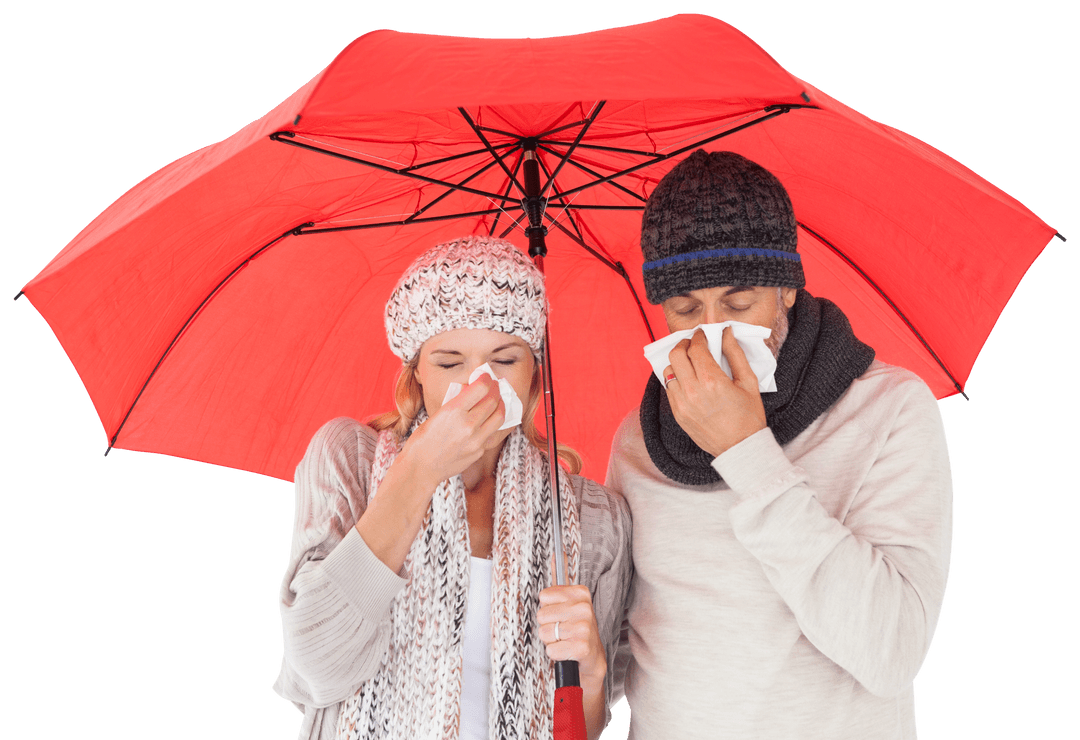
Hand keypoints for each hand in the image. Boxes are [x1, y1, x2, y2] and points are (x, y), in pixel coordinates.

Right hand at [399, 374, 505, 487]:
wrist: (421, 468)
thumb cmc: (423, 440)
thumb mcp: (437, 415)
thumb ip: (456, 403)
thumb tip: (471, 390)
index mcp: (454, 411)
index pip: (481, 388)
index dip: (486, 379)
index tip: (486, 377)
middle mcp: (468, 425)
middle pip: (493, 400)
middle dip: (496, 390)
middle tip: (494, 386)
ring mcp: (476, 440)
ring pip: (499, 417)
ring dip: (500, 406)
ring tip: (497, 402)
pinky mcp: (479, 451)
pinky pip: (492, 433)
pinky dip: (492, 423)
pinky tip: (488, 420)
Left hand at [537, 584, 606, 689]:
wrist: (593, 654)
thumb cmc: (578, 629)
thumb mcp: (570, 604)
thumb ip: (556, 594)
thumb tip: (548, 579)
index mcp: (580, 593)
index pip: (544, 596)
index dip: (548, 608)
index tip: (560, 615)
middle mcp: (583, 608)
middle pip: (541, 615)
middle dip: (548, 625)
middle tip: (562, 630)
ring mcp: (583, 627)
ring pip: (544, 633)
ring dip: (551, 640)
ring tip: (564, 639)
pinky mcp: (581, 646)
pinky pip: (551, 650)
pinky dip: (555, 653)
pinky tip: (566, 649)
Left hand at [664, 326, 766, 456]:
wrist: (740, 448)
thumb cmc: (749, 416)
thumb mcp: (748, 381)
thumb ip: (735, 354)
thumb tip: (726, 333)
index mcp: (712, 381)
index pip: (696, 348)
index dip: (699, 337)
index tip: (703, 334)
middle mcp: (693, 391)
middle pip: (676, 355)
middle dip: (684, 344)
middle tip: (693, 344)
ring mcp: (682, 404)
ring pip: (668, 371)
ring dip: (678, 362)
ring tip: (689, 362)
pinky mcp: (677, 414)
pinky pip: (669, 388)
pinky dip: (676, 379)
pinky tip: (688, 379)